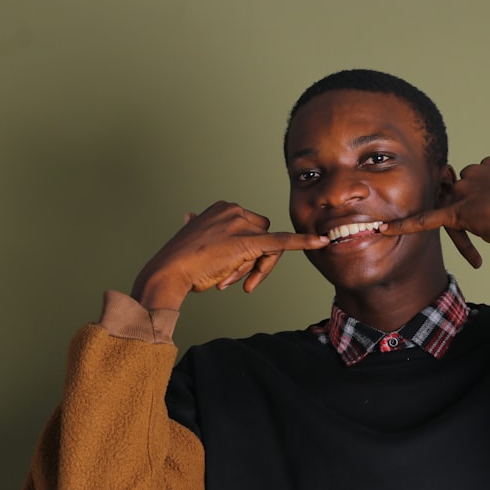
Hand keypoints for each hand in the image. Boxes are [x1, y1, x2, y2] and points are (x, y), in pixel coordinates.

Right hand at [131, 201, 328, 308]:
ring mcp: (241, 224)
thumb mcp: (195, 238)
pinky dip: (303, 242)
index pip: (254, 228)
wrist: (169, 272)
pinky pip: (282, 242)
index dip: (249, 254)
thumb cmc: (180, 261)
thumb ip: (201, 227)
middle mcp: (234, 210)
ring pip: (268, 248)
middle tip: (239, 282)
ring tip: (226, 280)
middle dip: (256, 263)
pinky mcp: (249, 242)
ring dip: (253, 270)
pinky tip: (320, 242)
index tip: (233, 270)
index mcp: (223, 207)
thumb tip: (192, 218)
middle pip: (265, 237)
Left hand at [382, 136, 489, 267]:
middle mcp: (476, 174)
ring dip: (449, 213)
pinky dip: (406, 224)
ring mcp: (465, 193)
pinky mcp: (457, 213)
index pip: (476, 176)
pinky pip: (426, 219)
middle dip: (465, 205)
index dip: (482, 194)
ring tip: (461, 224)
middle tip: (483, 219)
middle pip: (458, 189)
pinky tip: (385, 228)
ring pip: (447, 202)